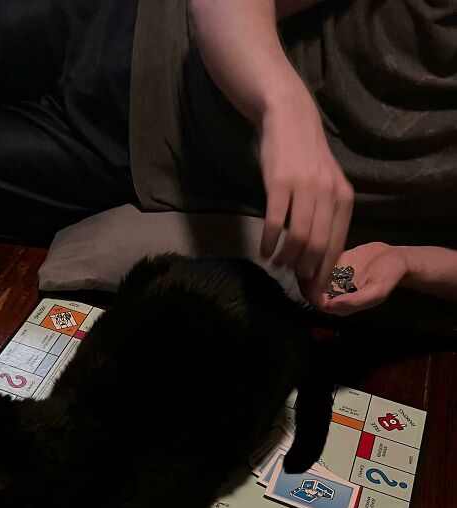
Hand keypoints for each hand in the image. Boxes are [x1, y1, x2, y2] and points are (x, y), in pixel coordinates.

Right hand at [258, 84, 353, 303]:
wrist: (290, 118)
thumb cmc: (306, 157)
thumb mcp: (326, 185)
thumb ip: (326, 215)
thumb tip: (317, 255)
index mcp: (343, 198)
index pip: (336, 244)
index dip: (324, 271)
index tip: (314, 290)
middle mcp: (328, 194)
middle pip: (317, 245)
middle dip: (305, 269)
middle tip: (292, 278)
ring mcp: (304, 188)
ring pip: (297, 237)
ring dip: (285, 257)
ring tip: (276, 263)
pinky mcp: (280, 183)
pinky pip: (275, 222)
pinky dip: (268, 242)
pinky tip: (263, 251)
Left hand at [316, 242, 408, 314]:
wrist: (397, 259)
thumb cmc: (389, 277)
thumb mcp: (376, 291)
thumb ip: (354, 301)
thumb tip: (330, 306)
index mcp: (342, 304)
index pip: (319, 303)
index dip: (312, 294)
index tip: (313, 281)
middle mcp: (335, 293)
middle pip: (312, 291)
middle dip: (307, 280)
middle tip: (309, 266)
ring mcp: (334, 278)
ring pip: (313, 277)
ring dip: (310, 268)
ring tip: (313, 256)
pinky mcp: (336, 263)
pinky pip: (320, 262)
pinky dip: (317, 257)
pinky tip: (321, 250)